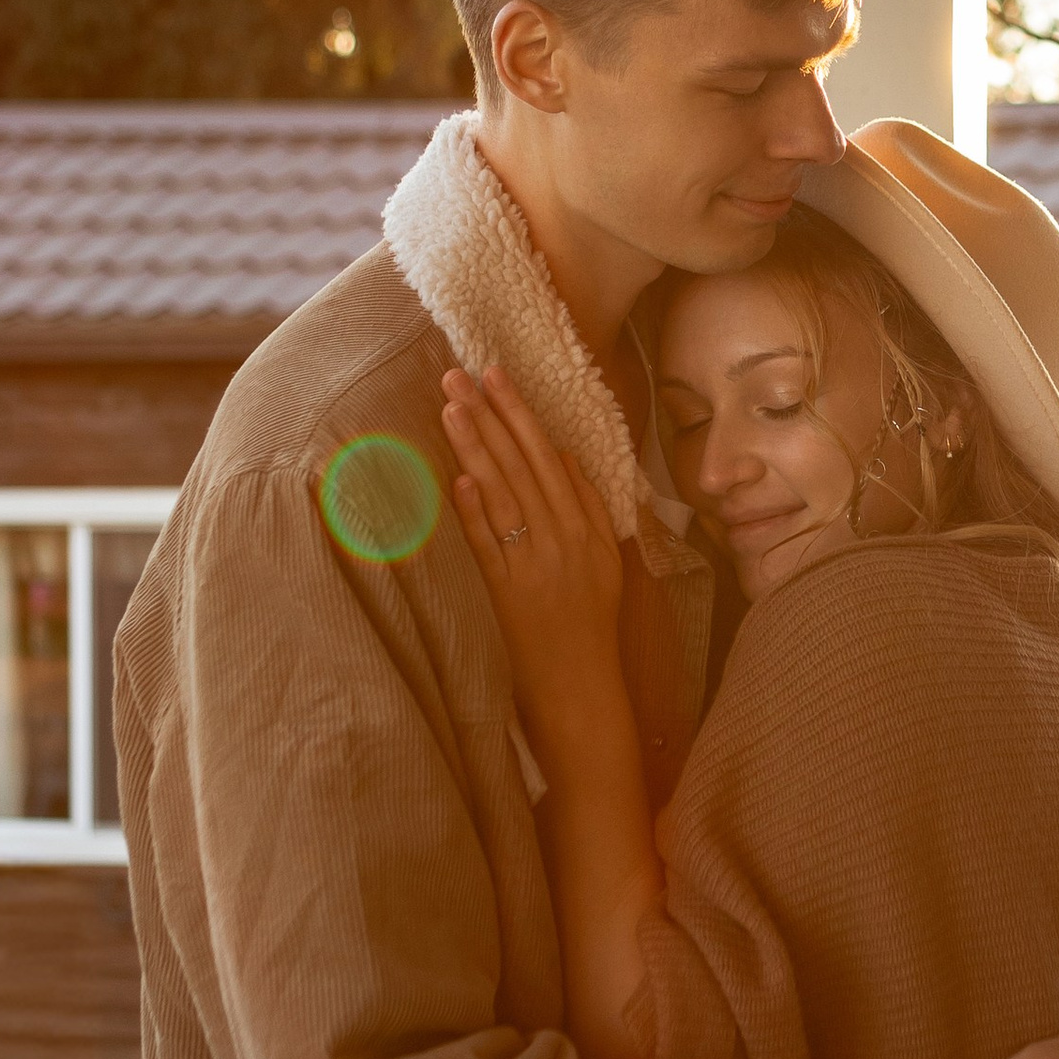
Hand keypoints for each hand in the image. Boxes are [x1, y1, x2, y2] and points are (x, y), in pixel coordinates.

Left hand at [441, 367, 624, 736]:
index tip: (496, 375)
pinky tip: (459, 478)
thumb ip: (591, 504)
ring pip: (502, 494)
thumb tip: (562, 455)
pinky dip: (475, 511)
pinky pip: (490, 544)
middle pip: (521, 464)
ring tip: (452, 408)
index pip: (547, 454)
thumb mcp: (606, 557)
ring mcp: (534, 563)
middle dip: (490, 415)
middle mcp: (562, 537)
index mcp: (585, 525)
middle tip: (458, 375)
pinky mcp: (507, 591)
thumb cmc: (591, 619)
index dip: (520, 413)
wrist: (581, 683)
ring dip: (476, 449)